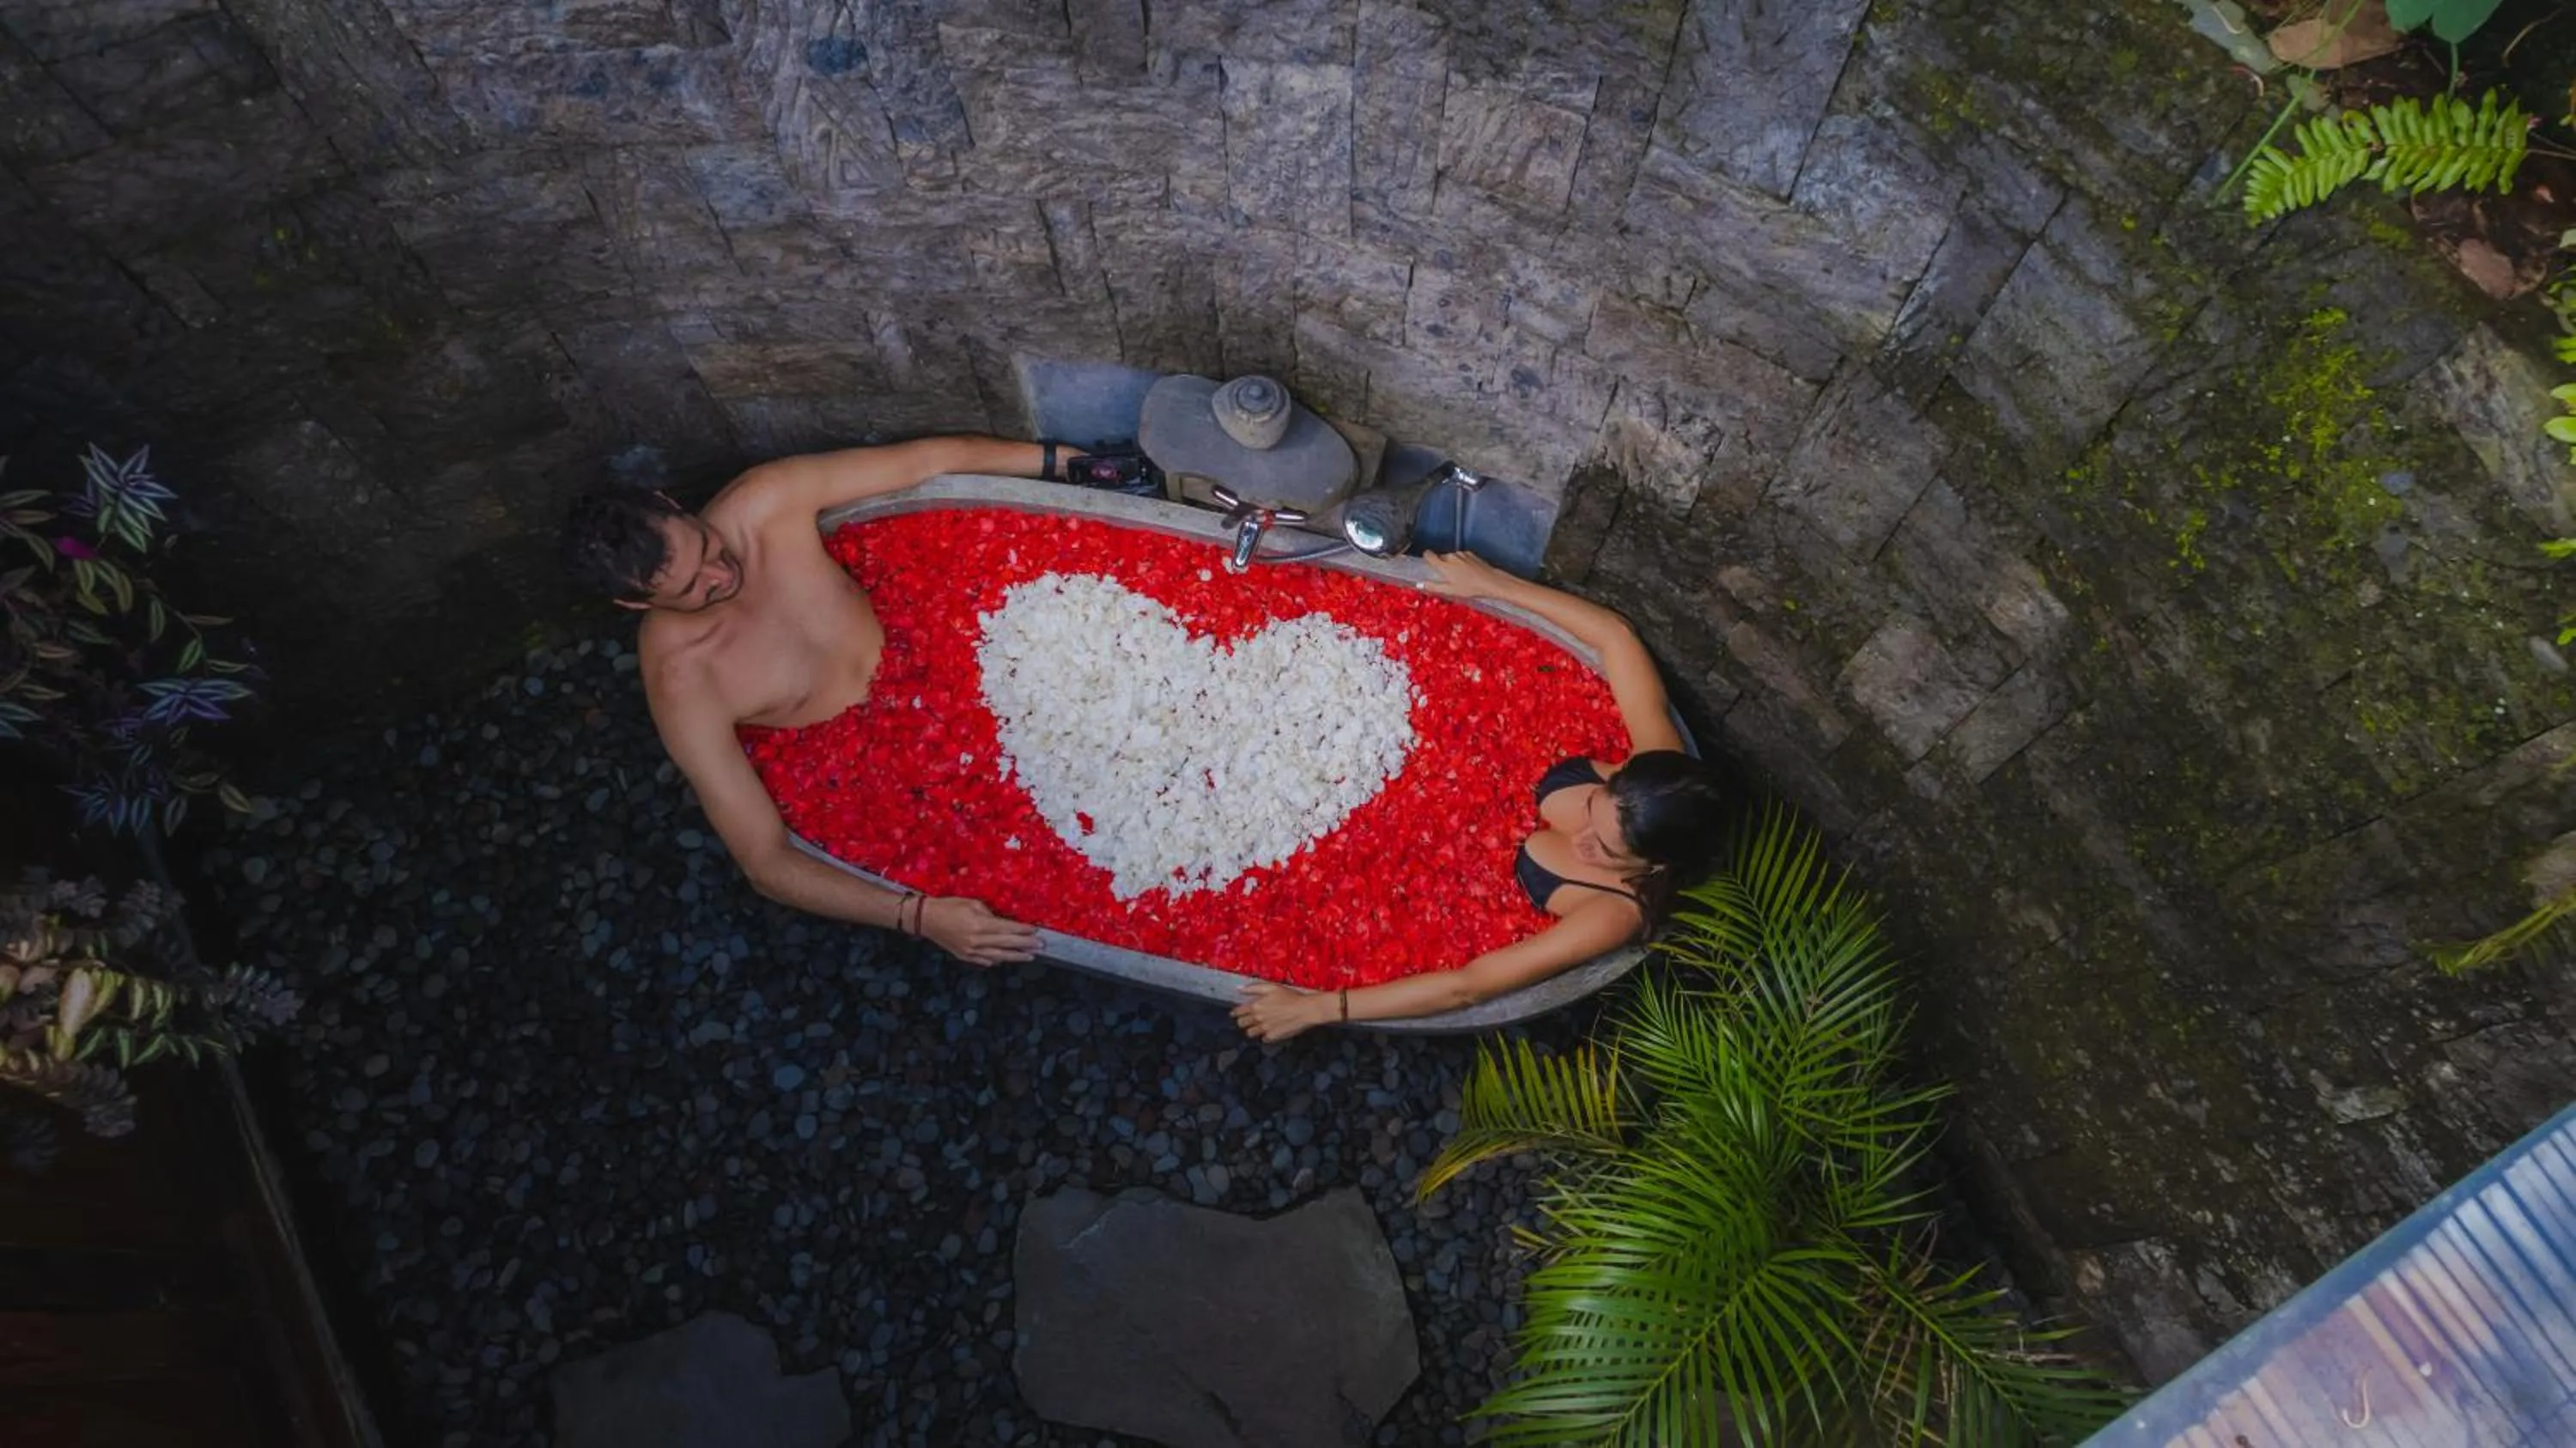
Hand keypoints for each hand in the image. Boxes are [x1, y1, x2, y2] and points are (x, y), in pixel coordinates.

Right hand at [917, 896, 1040, 967]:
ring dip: (1016, 956)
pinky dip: (998, 960)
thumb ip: (990, 914)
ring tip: (1030, 956)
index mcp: (979, 924)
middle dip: (1025, 945)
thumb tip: (1002, 924)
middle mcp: (977, 940)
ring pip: (999, 956)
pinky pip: (986, 961)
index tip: (1035, 930)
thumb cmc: (949, 906)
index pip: (1007, 928)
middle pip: (1007, 944)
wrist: (927, 919)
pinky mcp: (966, 957)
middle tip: (1041, 946)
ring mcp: (971, 951)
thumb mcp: (972, 903)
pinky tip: (1007, 959)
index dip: (1022, 930)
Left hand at [1232, 980, 1336, 1041]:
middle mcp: (1257, 1019)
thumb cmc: (1289, 996)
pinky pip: (1263, 1039)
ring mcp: (1264, 1029)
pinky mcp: (1273, 1037)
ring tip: (1256, 1027)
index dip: (1235, 1013)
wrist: (1304, 1010)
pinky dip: (1264, 1036)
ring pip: (1250, 1033)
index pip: (1239, 1012)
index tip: (1233, 1014)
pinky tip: (1269, 1032)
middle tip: (1245, 1021)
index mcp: (1255, 1006)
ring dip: (1251, 1030)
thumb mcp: (1271, 987)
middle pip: (1242, 1024)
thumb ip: (1253, 988)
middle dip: (1242, 1022)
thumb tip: (1238, 989)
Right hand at [1419, 550, 1514, 600]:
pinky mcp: (1470, 554)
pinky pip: (1461, 556)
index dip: (1427, 558)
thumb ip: (1433, 586)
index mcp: (1444, 565)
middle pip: (1441, 557)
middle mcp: (1451, 556)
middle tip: (1448, 577)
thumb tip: (1419, 584)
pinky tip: (1468, 572)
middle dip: (1442, 565)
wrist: (1491, 581)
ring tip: (1460, 576)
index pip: (1429, 555)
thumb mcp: (1450, 590)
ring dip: (1452, 564)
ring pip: (1451, 557)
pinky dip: (1461, 562)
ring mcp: (1461, 554)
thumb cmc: (1470, 588)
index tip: (1429, 563)